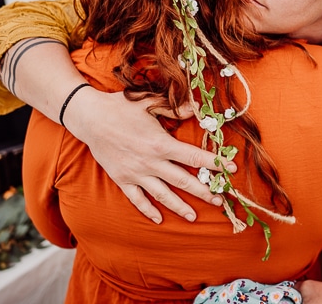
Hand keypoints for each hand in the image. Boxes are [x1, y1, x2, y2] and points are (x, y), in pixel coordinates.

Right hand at [62, 89, 235, 223]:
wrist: (90, 118)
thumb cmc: (121, 107)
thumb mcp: (149, 102)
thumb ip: (175, 108)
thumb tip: (197, 108)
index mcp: (161, 143)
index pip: (194, 156)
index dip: (215, 163)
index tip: (231, 169)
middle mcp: (151, 162)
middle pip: (183, 181)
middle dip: (204, 191)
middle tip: (220, 201)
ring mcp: (136, 173)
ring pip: (163, 194)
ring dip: (180, 206)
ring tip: (194, 217)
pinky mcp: (122, 179)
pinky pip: (137, 199)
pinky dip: (148, 210)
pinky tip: (159, 219)